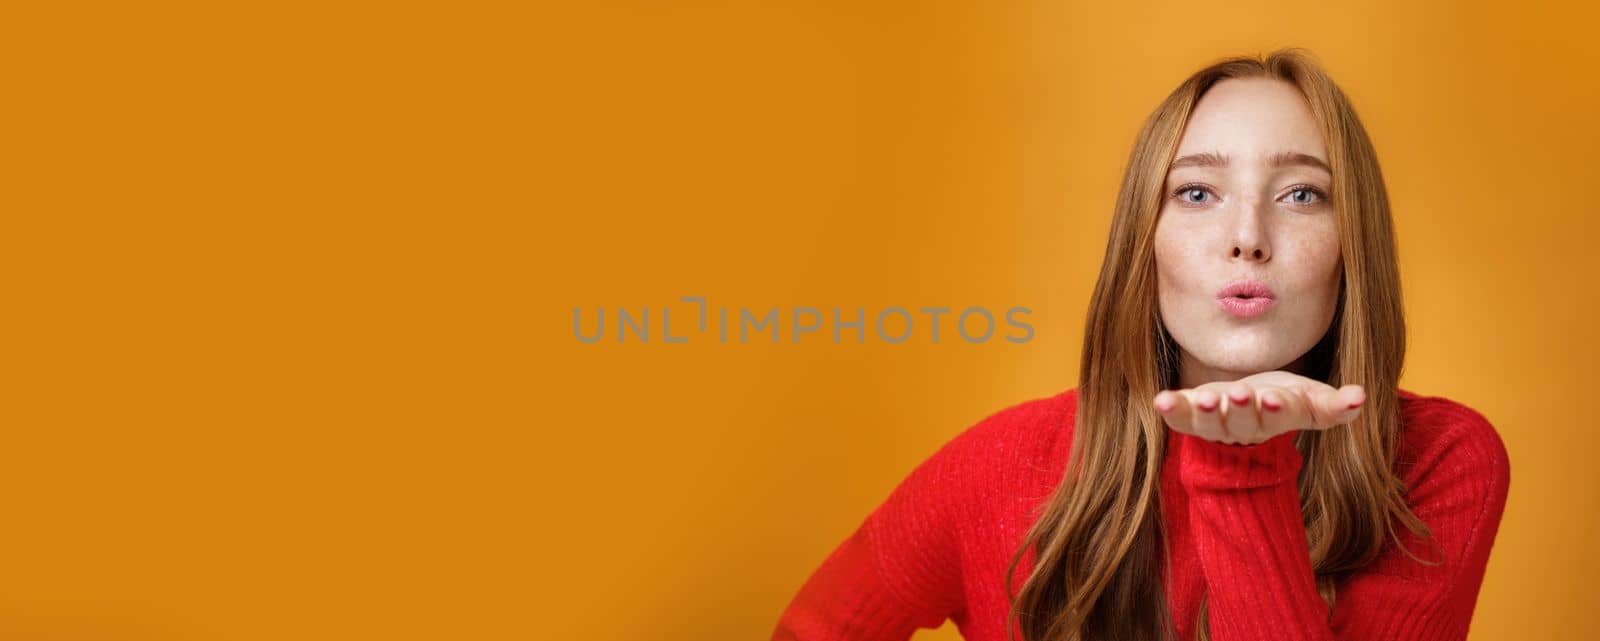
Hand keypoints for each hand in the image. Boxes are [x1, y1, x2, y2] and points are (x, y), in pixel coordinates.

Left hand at [1153, 370, 1366, 445]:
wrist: (1249, 403)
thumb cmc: (1284, 398)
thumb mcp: (1311, 399)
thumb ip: (1333, 404)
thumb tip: (1360, 397)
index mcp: (1278, 418)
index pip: (1280, 415)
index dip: (1276, 407)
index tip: (1272, 397)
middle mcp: (1245, 427)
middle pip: (1244, 421)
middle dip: (1241, 409)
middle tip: (1238, 395)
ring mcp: (1216, 424)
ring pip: (1210, 423)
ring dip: (1206, 412)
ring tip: (1206, 398)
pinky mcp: (1191, 416)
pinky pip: (1179, 417)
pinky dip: (1170, 410)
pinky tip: (1161, 400)